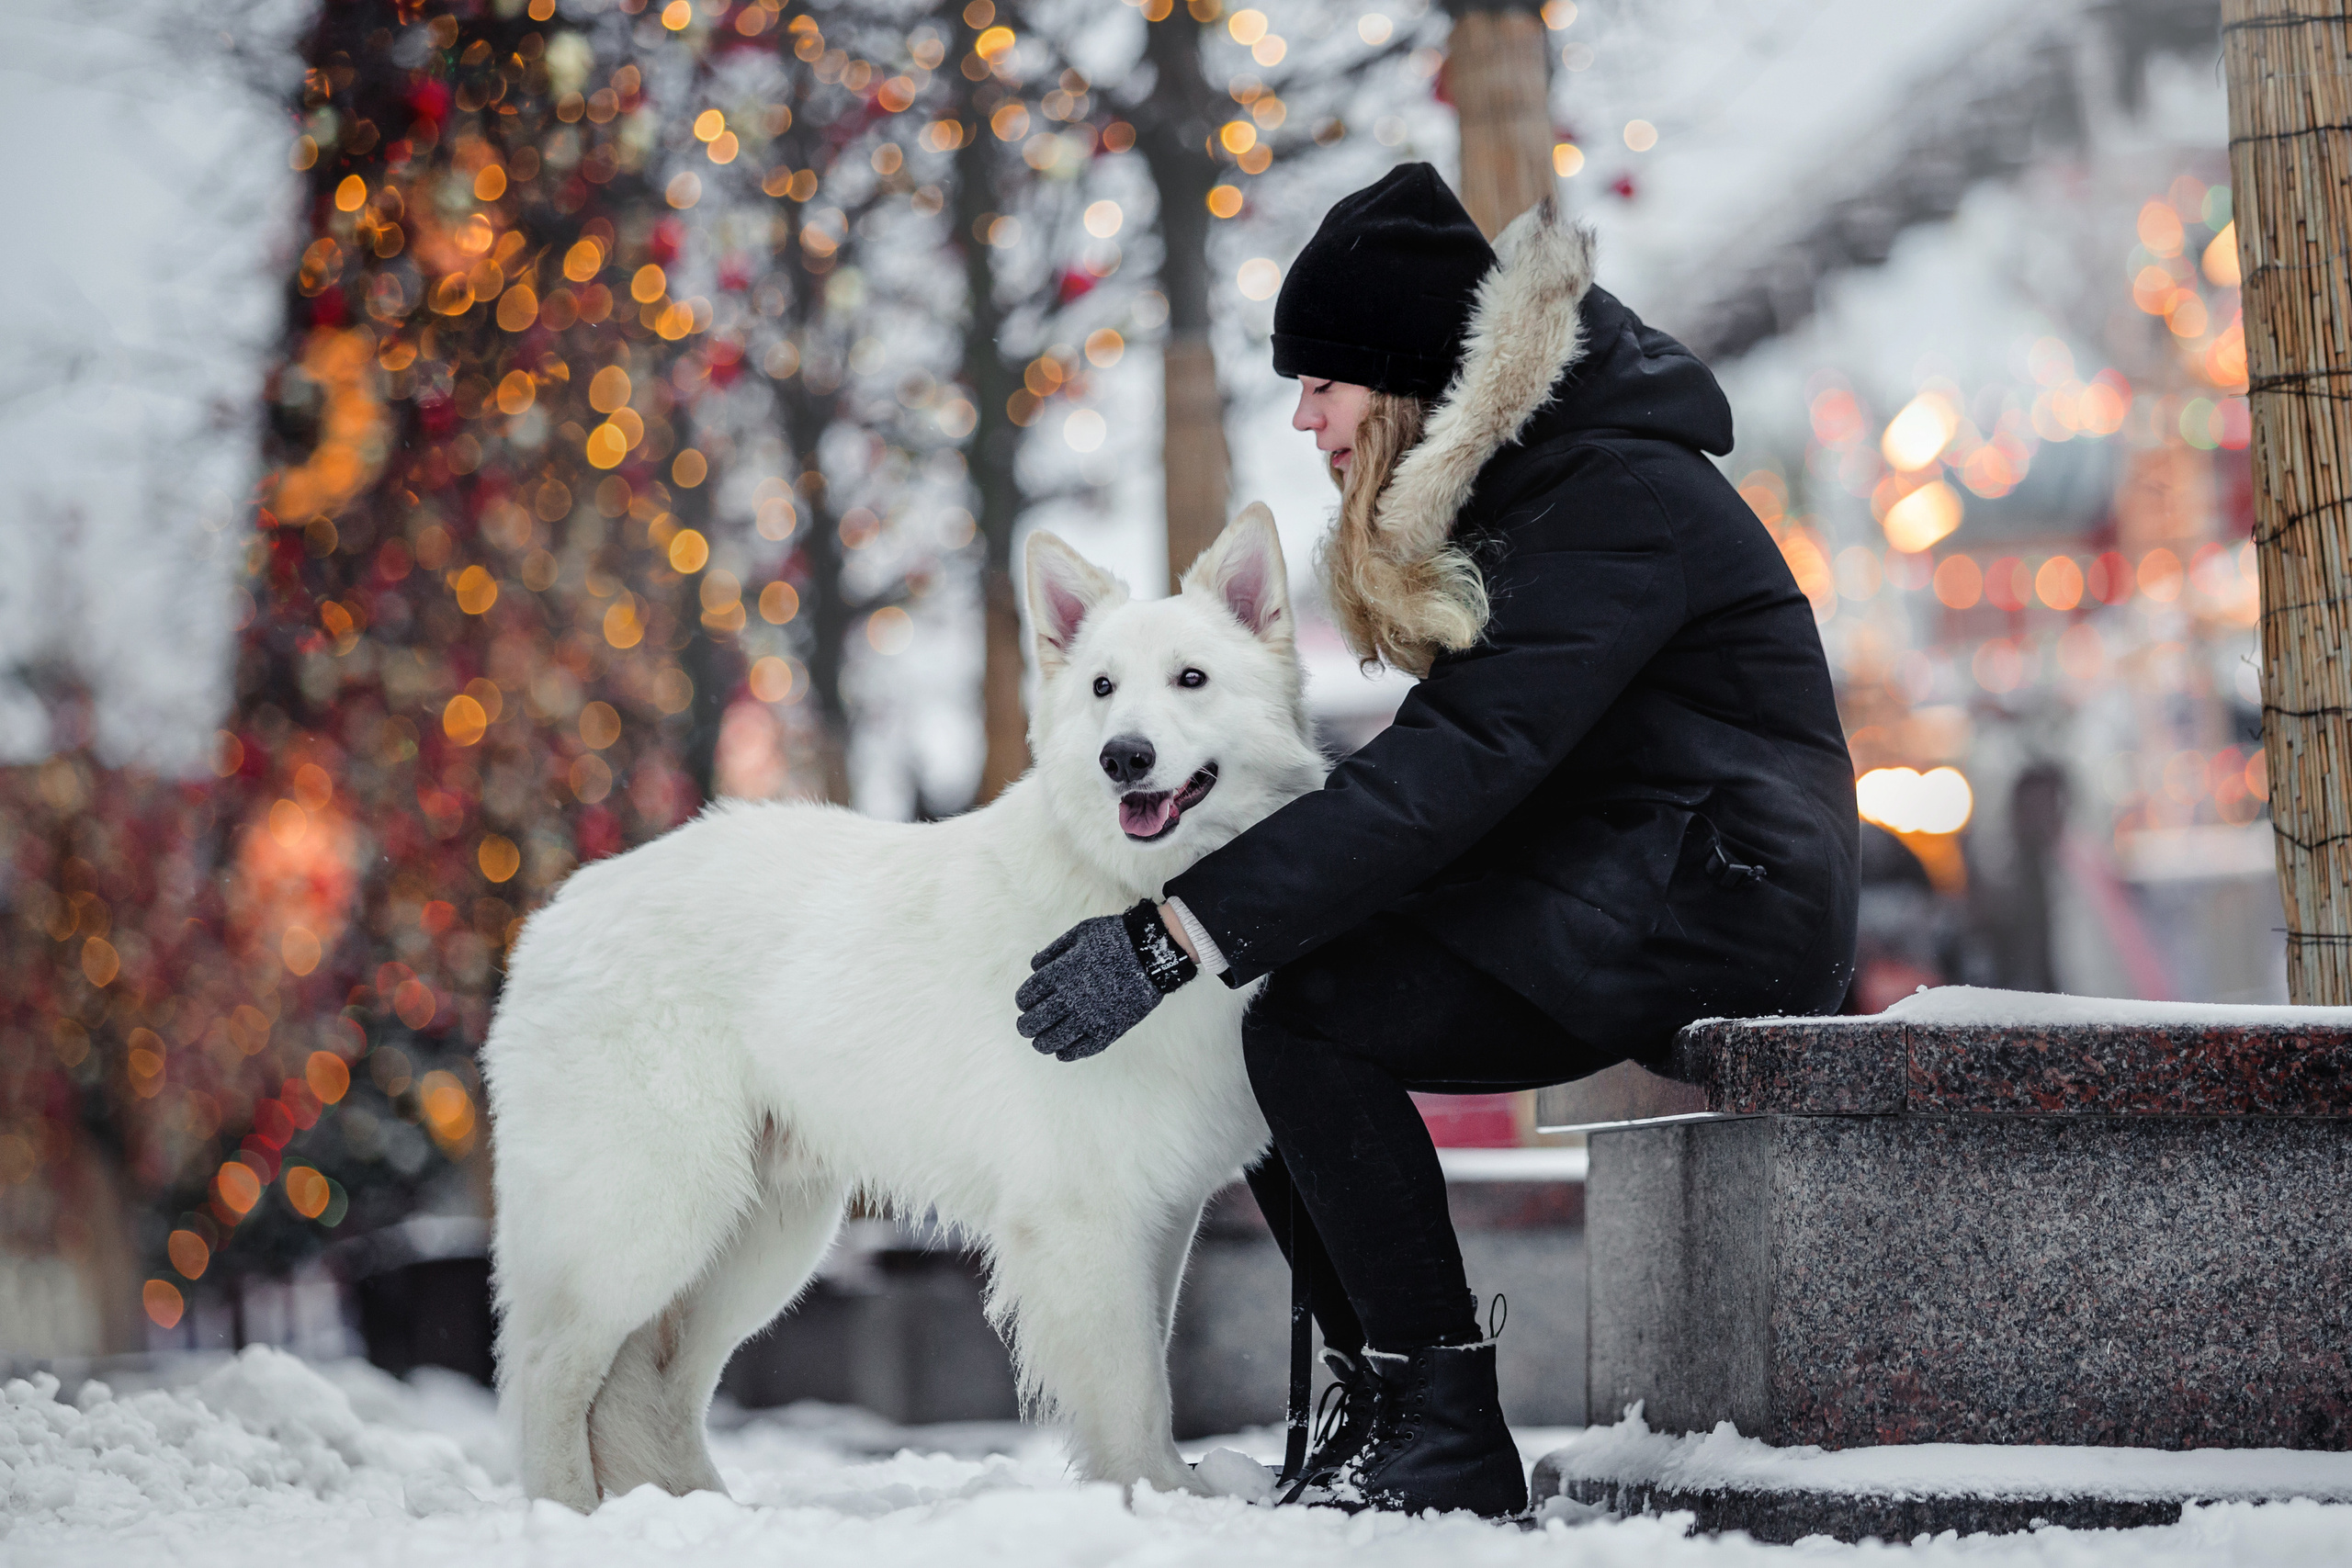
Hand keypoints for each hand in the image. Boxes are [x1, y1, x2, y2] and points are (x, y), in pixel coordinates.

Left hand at [1016, 900, 1198, 1061]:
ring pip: (1053, 1040)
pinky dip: (1067, 1053)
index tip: (1025, 1004)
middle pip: (1035, 1021)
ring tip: (1040, 1042)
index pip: (1027, 995)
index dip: (1023, 1002)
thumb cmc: (1115, 938)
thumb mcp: (1079, 933)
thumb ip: (1053, 951)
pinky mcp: (1108, 1030)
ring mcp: (1089, 1017)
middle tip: (1025, 1027)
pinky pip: (1081, 1049)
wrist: (1151, 953)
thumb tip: (1034, 968)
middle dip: (1026, 1026)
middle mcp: (1070, 998)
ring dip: (1041, 1043)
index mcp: (1059, 973)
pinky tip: (1062, 1052)